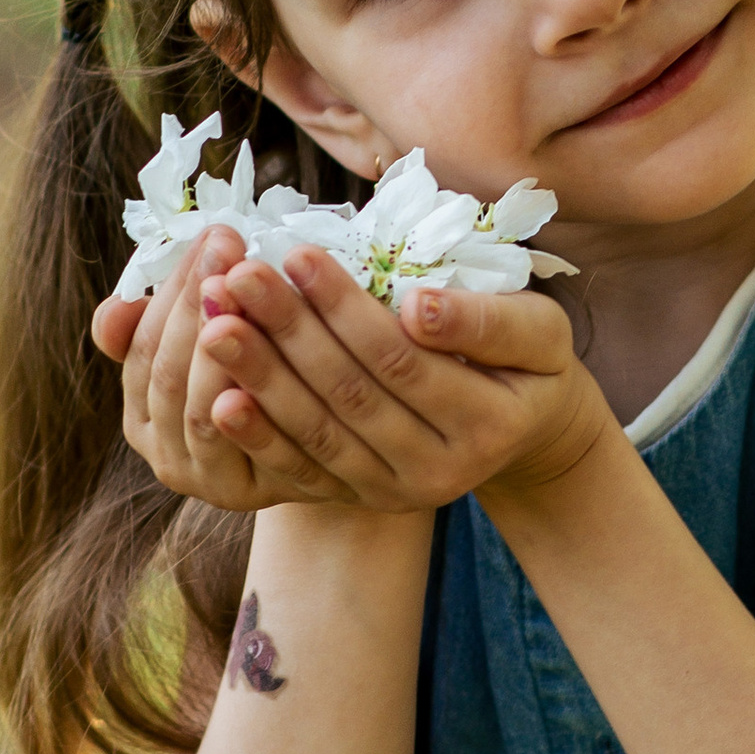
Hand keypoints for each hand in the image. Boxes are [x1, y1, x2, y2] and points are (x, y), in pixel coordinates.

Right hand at [90, 227, 353, 512]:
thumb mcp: (227, 337)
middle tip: (232, 249)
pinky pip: (236, 447)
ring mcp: (194, 475)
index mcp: (140, 403)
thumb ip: (177, 317)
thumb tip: (118, 306)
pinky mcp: (237, 493)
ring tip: (246, 293)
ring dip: (219, 348)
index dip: (175, 287)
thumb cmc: (274, 376)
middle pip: (164, 370)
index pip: (141, 341)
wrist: (335, 447)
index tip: (214, 236)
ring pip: (194, 408)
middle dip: (194, 304)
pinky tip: (263, 363)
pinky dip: (244, 408)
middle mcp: (157, 446)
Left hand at [167, 240, 604, 513]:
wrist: (526, 433)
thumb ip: (487, 321)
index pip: (400, 360)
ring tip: (215, 324)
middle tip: (235, 279)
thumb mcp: (540, 331)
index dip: (344, 309)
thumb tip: (418, 306)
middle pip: (350, 397)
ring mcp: (396, 493)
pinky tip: (218, 402)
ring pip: (320, 434)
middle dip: (287, 335)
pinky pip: (303, 471)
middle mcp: (440, 472)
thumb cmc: (530, 363)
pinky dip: (260, 438)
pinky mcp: (362, 499)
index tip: (295, 254)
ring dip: (262, 380)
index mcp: (488, 425)